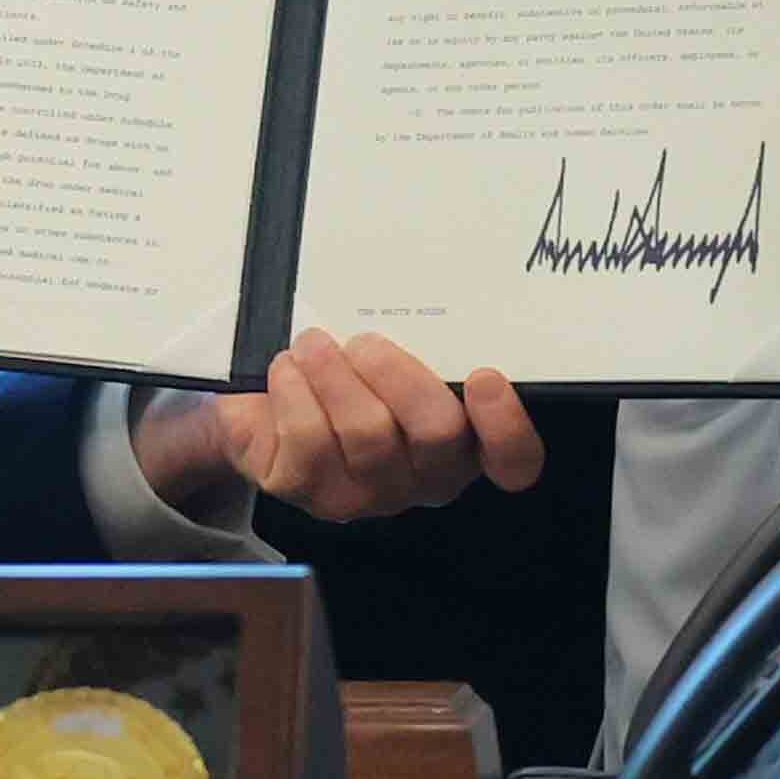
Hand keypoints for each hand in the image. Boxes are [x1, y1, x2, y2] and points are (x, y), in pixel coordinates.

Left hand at [133, 327, 544, 522]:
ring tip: (313, 344)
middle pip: (438, 433)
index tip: (484, 375)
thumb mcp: (390, 351)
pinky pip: (310, 439)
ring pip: (369, 434)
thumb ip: (423, 338)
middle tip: (365, 342)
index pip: (513, 460)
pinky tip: (288, 371)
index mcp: (462, 443)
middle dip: (399, 374)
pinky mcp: (311, 494)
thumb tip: (431, 283)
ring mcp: (370, 495)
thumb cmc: (345, 368)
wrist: (266, 401)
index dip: (507, 426)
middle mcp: (425, 478)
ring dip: (335, 374)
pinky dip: (296, 392)